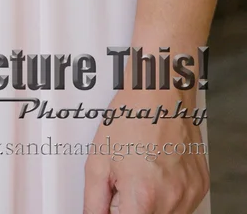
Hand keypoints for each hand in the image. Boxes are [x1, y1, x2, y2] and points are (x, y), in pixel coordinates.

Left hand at [83, 88, 208, 213]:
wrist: (159, 94)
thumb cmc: (129, 119)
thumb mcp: (97, 162)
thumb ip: (94, 203)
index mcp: (143, 197)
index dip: (117, 213)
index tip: (115, 204)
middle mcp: (171, 201)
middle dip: (133, 208)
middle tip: (126, 185)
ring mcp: (189, 195)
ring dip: (151, 206)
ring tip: (142, 176)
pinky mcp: (200, 187)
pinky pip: (183, 206)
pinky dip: (168, 197)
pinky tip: (157, 174)